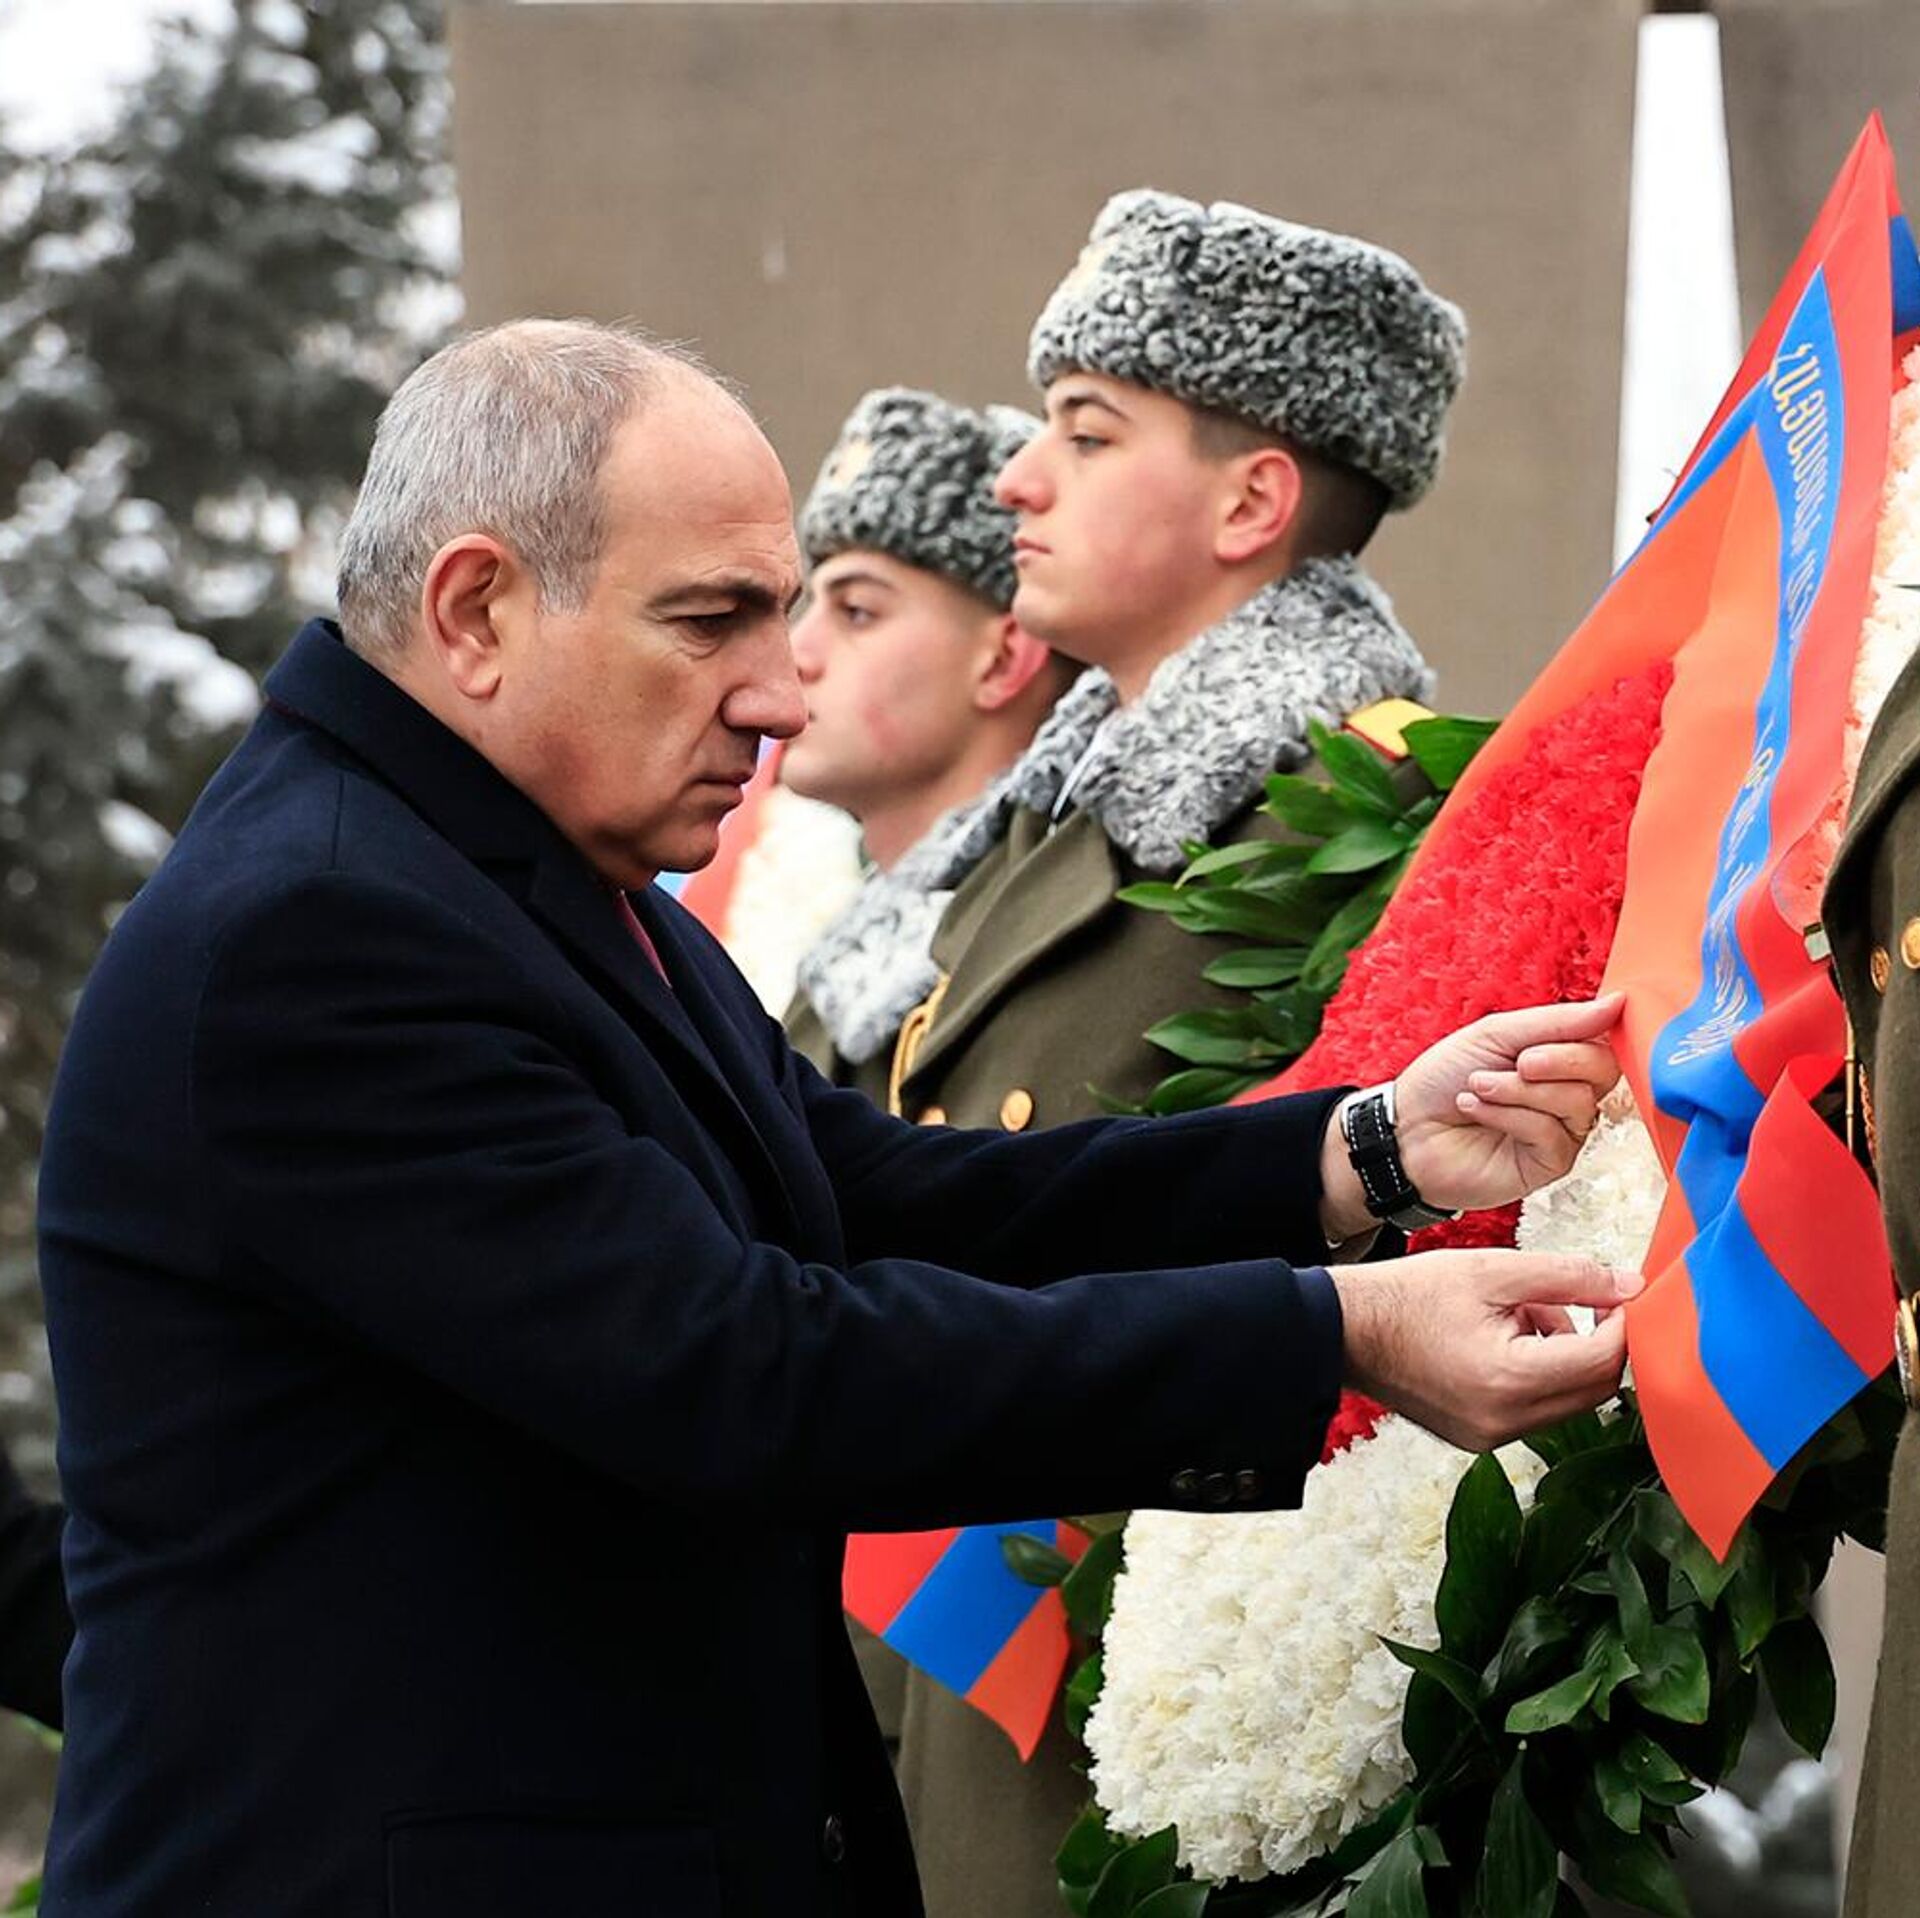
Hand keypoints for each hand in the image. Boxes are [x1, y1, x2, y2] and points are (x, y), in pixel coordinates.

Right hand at [1333, 1249, 1638, 1451]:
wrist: (1345, 1329)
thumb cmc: (1408, 1296)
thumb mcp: (1493, 1270)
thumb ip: (1569, 1275)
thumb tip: (1629, 1285)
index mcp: (1510, 1379)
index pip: (1603, 1360)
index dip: (1622, 1322)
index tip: (1615, 1293)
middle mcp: (1505, 1421)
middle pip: (1594, 1390)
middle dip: (1596, 1341)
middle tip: (1574, 1300)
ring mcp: (1490, 1437)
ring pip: (1566, 1402)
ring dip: (1565, 1357)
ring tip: (1521, 1313)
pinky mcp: (1477, 1438)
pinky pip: (1534, 1411)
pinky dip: (1536, 1376)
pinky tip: (1503, 1341)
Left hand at [1394, 994, 1623, 1213]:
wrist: (1405, 1127)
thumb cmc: (1443, 1078)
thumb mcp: (1496, 1033)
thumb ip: (1558, 1021)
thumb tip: (1617, 1004)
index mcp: (1559, 1059)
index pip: (1603, 1040)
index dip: (1587, 1032)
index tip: (1552, 1030)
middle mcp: (1568, 1095)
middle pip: (1602, 1070)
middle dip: (1556, 1060)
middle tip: (1517, 1062)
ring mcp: (1563, 1131)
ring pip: (1576, 1101)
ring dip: (1518, 1089)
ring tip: (1478, 1087)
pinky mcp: (1549, 1164)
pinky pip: (1550, 1133)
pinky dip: (1508, 1115)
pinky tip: (1477, 1111)